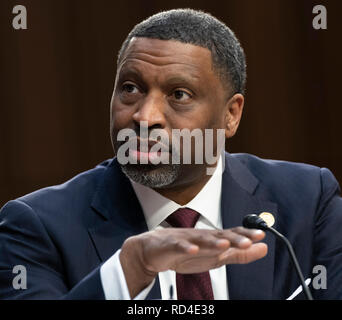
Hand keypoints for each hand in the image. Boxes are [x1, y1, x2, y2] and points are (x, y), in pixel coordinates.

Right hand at [119, 227, 266, 297]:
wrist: (155, 250)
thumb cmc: (186, 251)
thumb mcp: (217, 257)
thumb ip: (240, 254)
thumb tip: (263, 248)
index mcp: (213, 239)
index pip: (232, 234)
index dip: (246, 234)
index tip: (262, 234)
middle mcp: (202, 237)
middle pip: (219, 235)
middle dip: (234, 238)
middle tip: (249, 241)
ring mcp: (187, 240)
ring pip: (201, 240)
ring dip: (213, 242)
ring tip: (225, 244)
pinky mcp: (172, 246)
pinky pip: (179, 247)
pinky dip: (185, 248)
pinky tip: (193, 251)